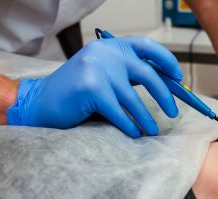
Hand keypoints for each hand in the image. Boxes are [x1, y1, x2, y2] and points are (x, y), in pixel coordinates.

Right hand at [7, 37, 181, 137]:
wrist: (39, 102)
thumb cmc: (77, 93)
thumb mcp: (105, 74)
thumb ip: (129, 75)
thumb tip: (168, 87)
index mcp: (110, 46)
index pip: (147, 46)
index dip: (166, 61)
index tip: (178, 78)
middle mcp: (104, 53)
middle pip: (147, 73)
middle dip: (165, 95)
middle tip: (173, 112)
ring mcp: (96, 69)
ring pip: (133, 99)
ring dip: (147, 118)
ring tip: (153, 130)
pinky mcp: (90, 88)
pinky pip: (119, 112)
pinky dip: (130, 125)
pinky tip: (134, 133)